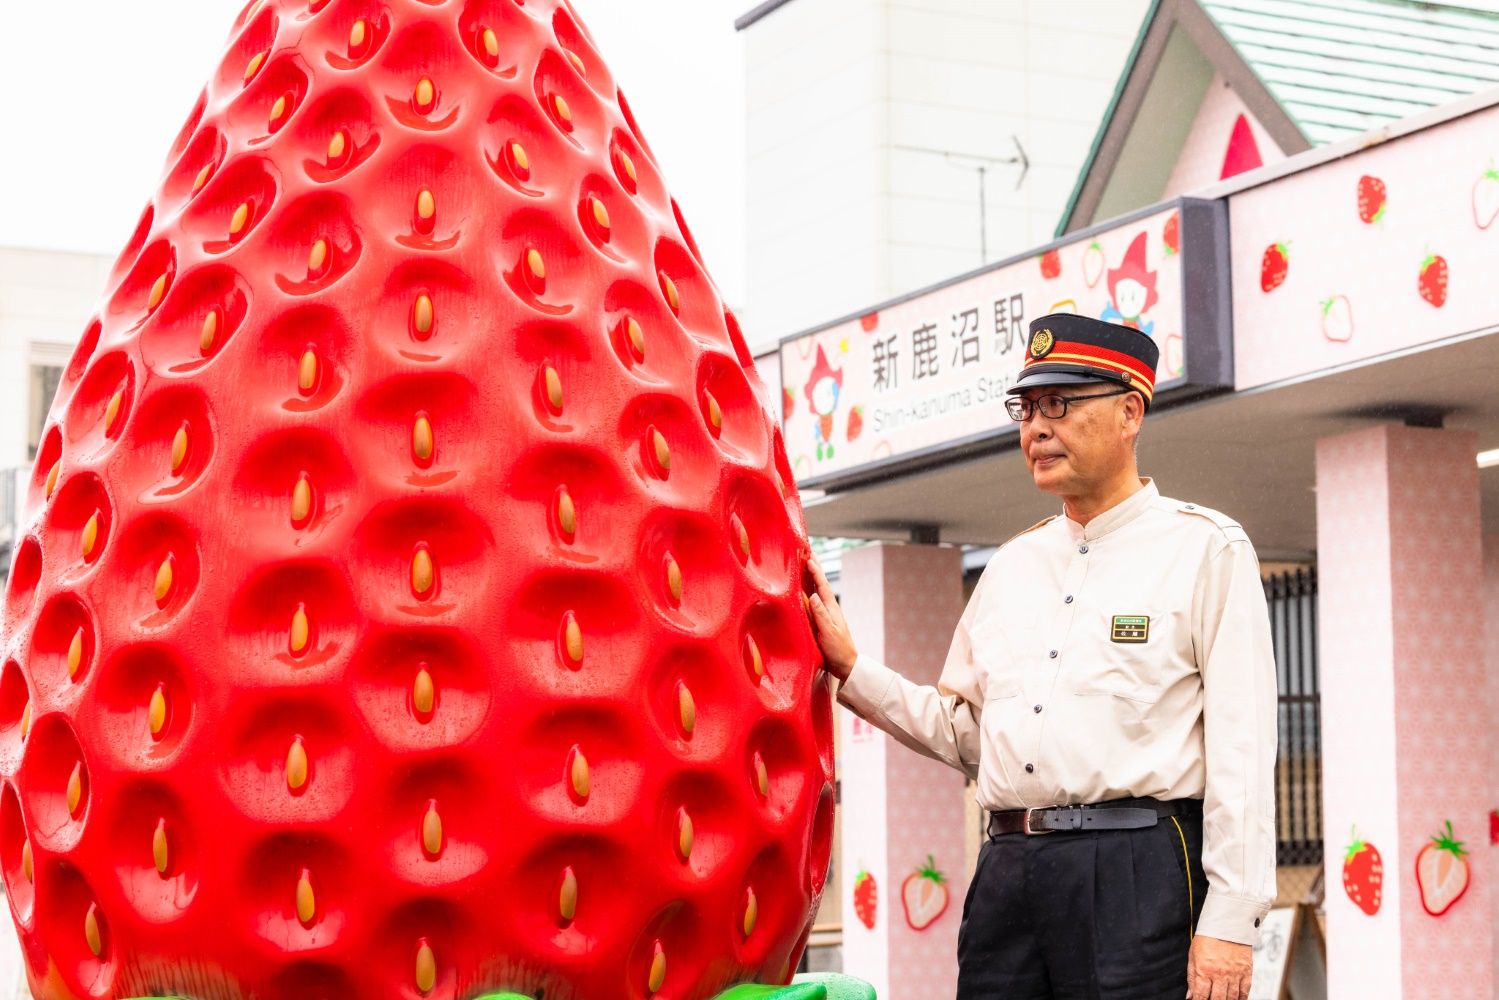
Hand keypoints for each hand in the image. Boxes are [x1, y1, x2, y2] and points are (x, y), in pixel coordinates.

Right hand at [805, 557, 857, 680]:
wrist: (846, 664)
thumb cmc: (838, 649)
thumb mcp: (829, 632)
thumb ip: (821, 614)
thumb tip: (813, 595)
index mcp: (831, 608)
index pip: (822, 585)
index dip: (815, 571)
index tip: (808, 557)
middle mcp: (828, 607)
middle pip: (820, 583)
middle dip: (814, 568)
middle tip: (808, 552)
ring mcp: (826, 613)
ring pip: (817, 590)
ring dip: (811, 577)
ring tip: (805, 564)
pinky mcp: (822, 620)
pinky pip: (814, 600)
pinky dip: (809, 590)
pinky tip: (805, 589)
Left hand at [1187, 935, 1251, 999]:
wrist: (1227, 923)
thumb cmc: (1208, 936)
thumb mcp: (1193, 955)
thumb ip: (1192, 977)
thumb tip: (1190, 995)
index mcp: (1204, 969)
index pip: (1201, 995)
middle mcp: (1220, 974)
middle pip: (1218, 999)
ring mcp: (1235, 974)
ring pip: (1231, 998)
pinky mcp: (1247, 971)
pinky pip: (1245, 991)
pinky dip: (1241, 999)